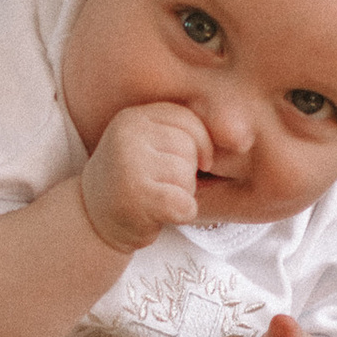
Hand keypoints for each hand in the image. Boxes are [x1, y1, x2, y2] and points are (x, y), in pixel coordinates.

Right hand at [80, 103, 207, 252]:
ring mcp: (129, 165)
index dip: (199, 146)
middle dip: (185, 173)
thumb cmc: (134, 181)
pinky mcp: (136, 197)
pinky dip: (180, 214)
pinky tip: (158, 214)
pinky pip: (184, 204)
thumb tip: (244, 137)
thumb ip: (190, 133)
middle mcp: (128, 134)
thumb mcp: (153, 144)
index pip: (189, 120)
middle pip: (189, 150)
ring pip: (187, 177)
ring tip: (155, 197)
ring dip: (181, 194)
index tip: (190, 164)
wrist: (92, 220)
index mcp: (134, 116)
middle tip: (158, 184)